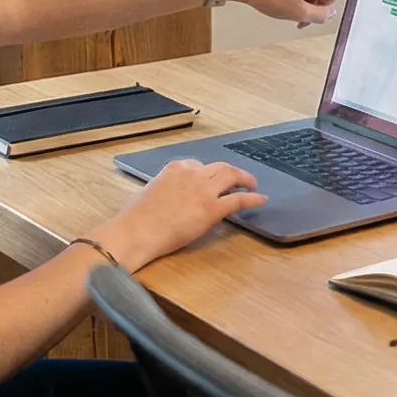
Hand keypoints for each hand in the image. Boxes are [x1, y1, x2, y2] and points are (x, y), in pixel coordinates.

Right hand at [96, 158, 265, 267]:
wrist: (138, 231)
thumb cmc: (136, 218)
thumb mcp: (150, 191)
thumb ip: (165, 189)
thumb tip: (169, 197)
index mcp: (175, 169)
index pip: (197, 166)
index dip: (207, 174)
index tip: (211, 181)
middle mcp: (192, 174)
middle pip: (220, 167)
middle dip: (232, 172)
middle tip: (240, 179)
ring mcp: (204, 190)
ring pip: (232, 176)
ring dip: (245, 178)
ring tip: (252, 185)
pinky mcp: (212, 208)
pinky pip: (239, 199)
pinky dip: (252, 198)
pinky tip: (260, 199)